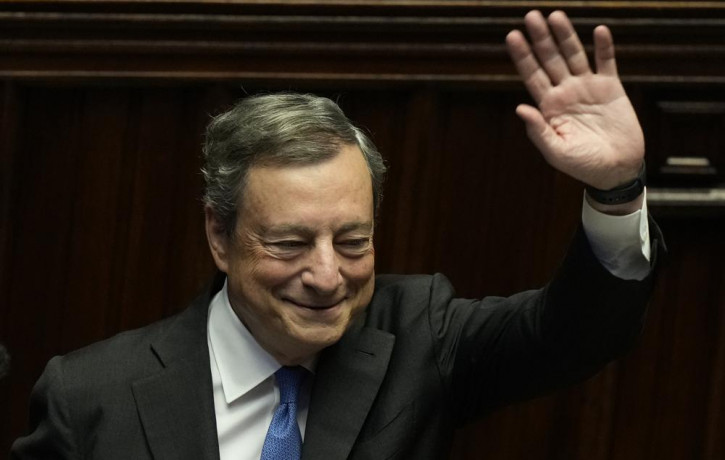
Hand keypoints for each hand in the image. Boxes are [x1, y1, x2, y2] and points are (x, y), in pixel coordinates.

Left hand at [506, 10, 643, 189]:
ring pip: (574, 55)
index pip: (532, 76)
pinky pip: (606, 62)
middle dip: (540, 38)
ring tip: (556, 15)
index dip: (522, 56)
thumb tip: (520, 107)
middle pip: (550, 59)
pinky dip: (604, 47)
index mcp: (549, 106)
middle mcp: (565, 92)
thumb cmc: (583, 165)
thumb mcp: (557, 152)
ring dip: (565, 36)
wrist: (616, 170)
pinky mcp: (611, 88)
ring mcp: (588, 87)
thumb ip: (538, 130)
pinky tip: (599, 31)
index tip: (512, 36)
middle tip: (530, 15)